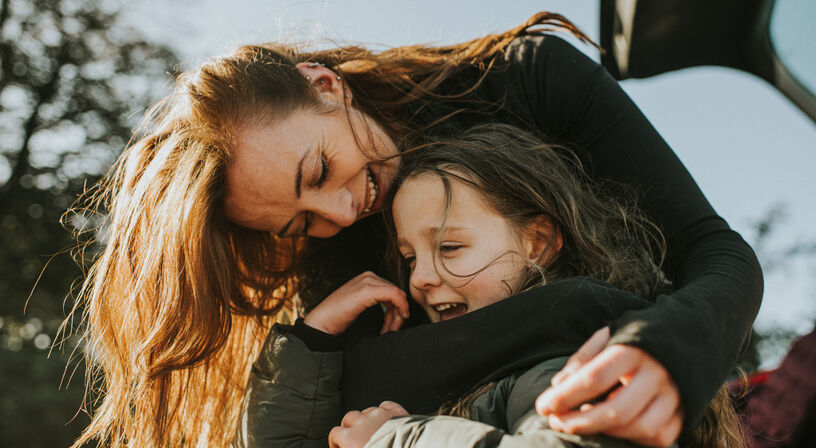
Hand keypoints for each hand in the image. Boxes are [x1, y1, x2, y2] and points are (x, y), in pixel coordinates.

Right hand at [304, 271, 408, 334]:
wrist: (321, 323)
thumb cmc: (338, 318)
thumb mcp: (361, 306)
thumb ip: (377, 303)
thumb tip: (398, 311)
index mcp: (367, 278)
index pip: (392, 291)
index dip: (397, 310)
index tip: (392, 327)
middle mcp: (368, 276)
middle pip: (396, 293)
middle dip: (398, 313)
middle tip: (392, 330)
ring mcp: (367, 281)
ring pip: (397, 295)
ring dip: (398, 315)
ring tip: (389, 331)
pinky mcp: (367, 290)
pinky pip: (394, 295)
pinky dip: (400, 308)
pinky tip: (394, 322)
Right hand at [328, 401, 408, 447]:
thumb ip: (351, 447)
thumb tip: (347, 447)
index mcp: (351, 436)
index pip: (335, 433)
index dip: (335, 441)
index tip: (339, 446)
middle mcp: (363, 421)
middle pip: (349, 418)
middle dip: (349, 426)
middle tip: (354, 437)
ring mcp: (380, 414)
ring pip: (367, 411)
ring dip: (367, 419)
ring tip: (372, 430)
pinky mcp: (396, 411)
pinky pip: (386, 405)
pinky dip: (384, 411)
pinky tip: (385, 418)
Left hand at [535, 327, 682, 446]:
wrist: (689, 334)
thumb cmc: (636, 338)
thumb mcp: (608, 337)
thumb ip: (583, 360)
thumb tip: (557, 387)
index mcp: (633, 348)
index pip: (594, 378)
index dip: (565, 396)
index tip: (542, 406)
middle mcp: (657, 373)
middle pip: (616, 411)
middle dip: (580, 423)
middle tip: (556, 422)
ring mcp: (675, 394)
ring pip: (640, 429)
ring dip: (606, 433)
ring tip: (583, 423)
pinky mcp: (686, 411)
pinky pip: (659, 437)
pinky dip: (632, 439)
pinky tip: (613, 430)